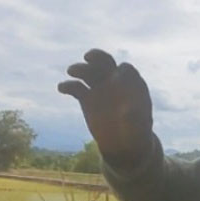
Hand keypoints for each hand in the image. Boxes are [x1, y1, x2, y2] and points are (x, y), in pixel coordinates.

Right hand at [58, 49, 153, 166]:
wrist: (123, 144)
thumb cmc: (136, 133)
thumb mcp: (137, 127)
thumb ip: (133, 117)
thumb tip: (126, 111)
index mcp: (132, 83)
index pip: (126, 70)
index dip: (121, 73)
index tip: (115, 80)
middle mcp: (115, 81)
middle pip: (105, 63)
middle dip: (97, 57)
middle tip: (88, 57)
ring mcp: (100, 88)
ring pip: (89, 72)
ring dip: (80, 68)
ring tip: (71, 71)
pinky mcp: (86, 98)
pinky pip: (76, 88)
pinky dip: (69, 86)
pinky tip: (62, 88)